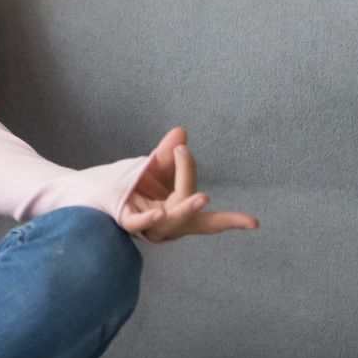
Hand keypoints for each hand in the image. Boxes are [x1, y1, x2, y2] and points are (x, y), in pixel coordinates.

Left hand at [120, 126, 259, 243]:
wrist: (103, 192)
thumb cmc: (138, 183)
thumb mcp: (157, 167)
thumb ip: (170, 154)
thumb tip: (181, 132)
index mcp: (182, 212)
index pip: (210, 220)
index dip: (233, 222)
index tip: (254, 223)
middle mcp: (170, 223)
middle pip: (192, 218)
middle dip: (210, 214)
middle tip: (212, 197)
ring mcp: (150, 225)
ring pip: (171, 220)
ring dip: (186, 209)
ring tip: (203, 198)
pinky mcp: (128, 221)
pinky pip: (139, 223)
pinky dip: (149, 219)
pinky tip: (158, 213)